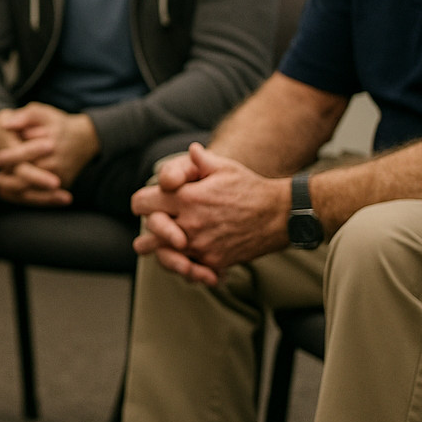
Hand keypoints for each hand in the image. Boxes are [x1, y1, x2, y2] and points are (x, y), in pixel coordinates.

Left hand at [0, 103, 99, 206]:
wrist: (85, 139)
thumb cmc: (58, 123)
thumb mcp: (42, 113)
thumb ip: (24, 116)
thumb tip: (5, 125)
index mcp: (51, 142)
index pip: (25, 153)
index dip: (8, 157)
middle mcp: (57, 161)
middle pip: (29, 175)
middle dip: (10, 180)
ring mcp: (62, 174)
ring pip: (35, 188)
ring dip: (16, 191)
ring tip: (0, 188)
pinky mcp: (65, 183)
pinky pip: (44, 195)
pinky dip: (27, 197)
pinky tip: (13, 194)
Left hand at [131, 142, 289, 285]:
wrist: (280, 215)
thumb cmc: (250, 188)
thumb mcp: (224, 167)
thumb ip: (199, 161)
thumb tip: (190, 152)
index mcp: (186, 198)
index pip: (140, 204)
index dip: (143, 203)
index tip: (152, 203)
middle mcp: (189, 224)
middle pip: (145, 238)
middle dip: (149, 231)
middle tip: (159, 226)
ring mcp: (200, 246)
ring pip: (162, 257)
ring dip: (163, 250)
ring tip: (171, 242)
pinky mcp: (213, 261)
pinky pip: (187, 269)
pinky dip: (186, 265)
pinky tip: (190, 256)